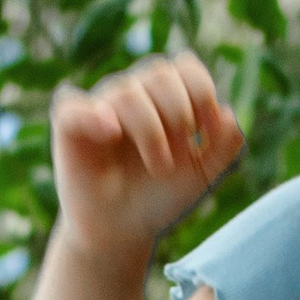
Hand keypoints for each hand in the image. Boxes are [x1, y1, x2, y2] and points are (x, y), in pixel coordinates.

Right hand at [49, 51, 244, 264]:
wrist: (124, 231)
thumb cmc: (161, 197)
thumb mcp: (203, 175)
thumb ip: (226, 146)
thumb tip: (230, 114)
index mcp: (165, 95)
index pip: (185, 68)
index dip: (202, 92)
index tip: (208, 130)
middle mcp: (132, 93)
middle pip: (160, 74)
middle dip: (179, 113)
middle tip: (183, 154)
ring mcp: (99, 105)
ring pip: (127, 92)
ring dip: (151, 130)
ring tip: (160, 165)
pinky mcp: (69, 125)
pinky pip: (73, 105)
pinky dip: (93, 114)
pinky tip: (112, 132)